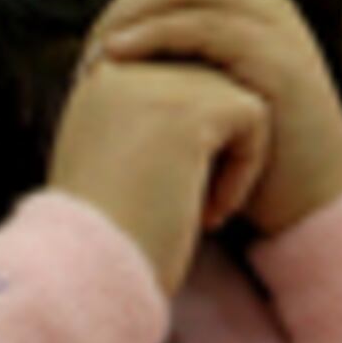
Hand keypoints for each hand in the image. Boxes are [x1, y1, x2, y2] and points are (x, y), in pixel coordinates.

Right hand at [48, 36, 271, 300]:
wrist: (86, 278)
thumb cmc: (106, 235)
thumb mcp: (116, 159)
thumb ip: (146, 116)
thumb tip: (200, 102)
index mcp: (99, 75)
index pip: (177, 71)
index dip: (190, 129)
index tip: (167, 189)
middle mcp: (121, 64)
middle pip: (209, 77)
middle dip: (214, 141)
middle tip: (184, 204)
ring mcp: (154, 80)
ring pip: (235, 94)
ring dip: (230, 157)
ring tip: (196, 208)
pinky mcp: (190, 109)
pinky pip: (254, 116)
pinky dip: (244, 168)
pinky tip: (208, 212)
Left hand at [90, 0, 341, 235]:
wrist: (317, 206)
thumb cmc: (258, 166)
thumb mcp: (214, 105)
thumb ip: (182, 74)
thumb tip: (110, 67)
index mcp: (252, 16)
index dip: (127, 7)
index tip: (88, 52)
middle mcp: (267, 11)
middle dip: (125, 7)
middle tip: (86, 53)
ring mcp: (276, 29)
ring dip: (133, 16)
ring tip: (96, 56)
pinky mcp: (278, 57)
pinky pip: (207, 27)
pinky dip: (156, 35)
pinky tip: (120, 56)